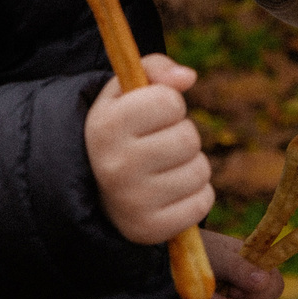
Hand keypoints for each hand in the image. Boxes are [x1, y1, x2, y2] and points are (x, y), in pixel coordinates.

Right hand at [85, 54, 211, 244]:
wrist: (94, 187)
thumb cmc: (120, 129)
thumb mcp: (124, 91)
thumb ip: (154, 69)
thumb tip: (188, 77)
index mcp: (106, 126)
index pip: (169, 101)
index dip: (169, 104)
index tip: (152, 114)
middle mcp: (116, 165)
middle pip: (189, 137)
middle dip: (182, 135)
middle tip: (160, 143)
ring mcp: (132, 201)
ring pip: (200, 170)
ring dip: (191, 165)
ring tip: (165, 167)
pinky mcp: (150, 229)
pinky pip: (202, 202)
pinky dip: (196, 195)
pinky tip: (172, 192)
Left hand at [191, 229, 284, 298]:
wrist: (167, 262)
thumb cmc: (196, 251)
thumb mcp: (216, 254)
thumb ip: (238, 267)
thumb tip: (262, 281)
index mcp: (255, 272)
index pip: (274, 289)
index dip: (257, 294)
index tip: (233, 287)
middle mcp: (247, 297)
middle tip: (203, 298)